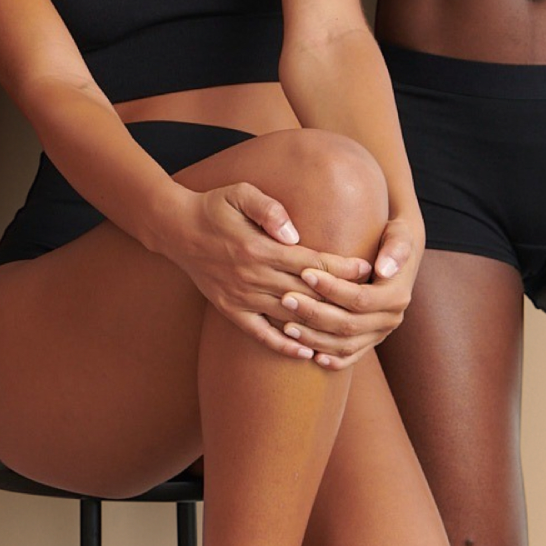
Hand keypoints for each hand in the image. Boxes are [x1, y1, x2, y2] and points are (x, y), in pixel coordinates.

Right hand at [157, 181, 379, 365]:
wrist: (175, 228)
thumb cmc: (214, 207)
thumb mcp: (239, 193)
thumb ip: (268, 209)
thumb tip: (293, 233)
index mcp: (258, 248)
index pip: (311, 262)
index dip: (341, 267)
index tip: (366, 268)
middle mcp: (251, 276)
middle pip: (307, 293)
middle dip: (341, 296)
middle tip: (370, 301)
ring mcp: (241, 297)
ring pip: (289, 316)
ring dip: (320, 325)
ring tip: (350, 329)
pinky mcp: (231, 310)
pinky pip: (261, 334)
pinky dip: (284, 345)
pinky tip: (307, 352)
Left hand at [286, 214, 423, 367]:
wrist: (396, 255)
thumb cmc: (391, 238)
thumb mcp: (398, 236)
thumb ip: (396, 249)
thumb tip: (383, 268)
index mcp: (397, 296)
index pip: (360, 298)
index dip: (332, 289)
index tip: (304, 273)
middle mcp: (391, 319)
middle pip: (349, 325)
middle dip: (315, 313)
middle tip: (286, 299)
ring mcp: (380, 334)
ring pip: (345, 345)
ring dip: (314, 339)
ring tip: (286, 326)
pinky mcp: (369, 341)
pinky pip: (348, 356)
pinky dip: (329, 359)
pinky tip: (306, 355)